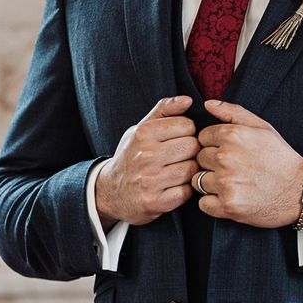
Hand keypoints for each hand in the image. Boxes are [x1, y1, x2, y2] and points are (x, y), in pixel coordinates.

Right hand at [95, 96, 199, 228]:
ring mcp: (150, 180)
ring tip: (177, 170)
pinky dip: (184, 190)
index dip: (187, 132)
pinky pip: (186, 192)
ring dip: (189, 171)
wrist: (110, 192)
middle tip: (180, 156)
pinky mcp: (155, 202)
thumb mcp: (142, 128)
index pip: (187, 125)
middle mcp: (145, 155)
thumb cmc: (132, 155)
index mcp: (143, 133)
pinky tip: (174, 186)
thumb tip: (188, 100)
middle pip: (192, 147)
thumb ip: (165, 109)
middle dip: (190, 151)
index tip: (179, 139)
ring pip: (192, 169)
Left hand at [193, 100, 302, 227]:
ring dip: (211, 183)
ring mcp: (226, 183)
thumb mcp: (262, 127)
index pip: (202, 137)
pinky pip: (203, 203)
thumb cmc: (280, 157)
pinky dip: (213, 203)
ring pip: (198, 181)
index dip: (214, 144)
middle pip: (199, 158)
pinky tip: (229, 197)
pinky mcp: (228, 206)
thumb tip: (207, 103)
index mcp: (233, 135)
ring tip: (231, 183)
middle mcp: (226, 158)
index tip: (229, 152)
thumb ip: (232, 112)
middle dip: (211, 163)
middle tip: (232, 168)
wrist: (299, 190)